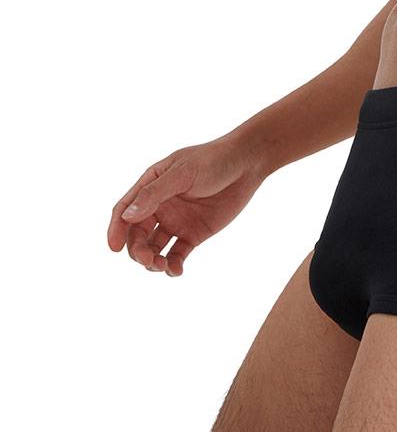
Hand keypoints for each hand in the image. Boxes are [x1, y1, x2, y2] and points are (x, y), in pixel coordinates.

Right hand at [106, 133, 265, 276]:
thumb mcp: (182, 173)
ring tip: (162, 266)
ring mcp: (176, 221)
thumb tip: (128, 216)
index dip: (116, 230)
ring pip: (154, 248)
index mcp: (151, 186)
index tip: (114, 248)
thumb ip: (155, 193)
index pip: (124, 211)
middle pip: (137, 235)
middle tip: (148, 260)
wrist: (246, 164)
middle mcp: (159, 206)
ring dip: (152, 261)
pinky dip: (173, 265)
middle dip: (137, 251)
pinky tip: (176, 270)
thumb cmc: (212, 160)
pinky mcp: (193, 234)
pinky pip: (177, 254)